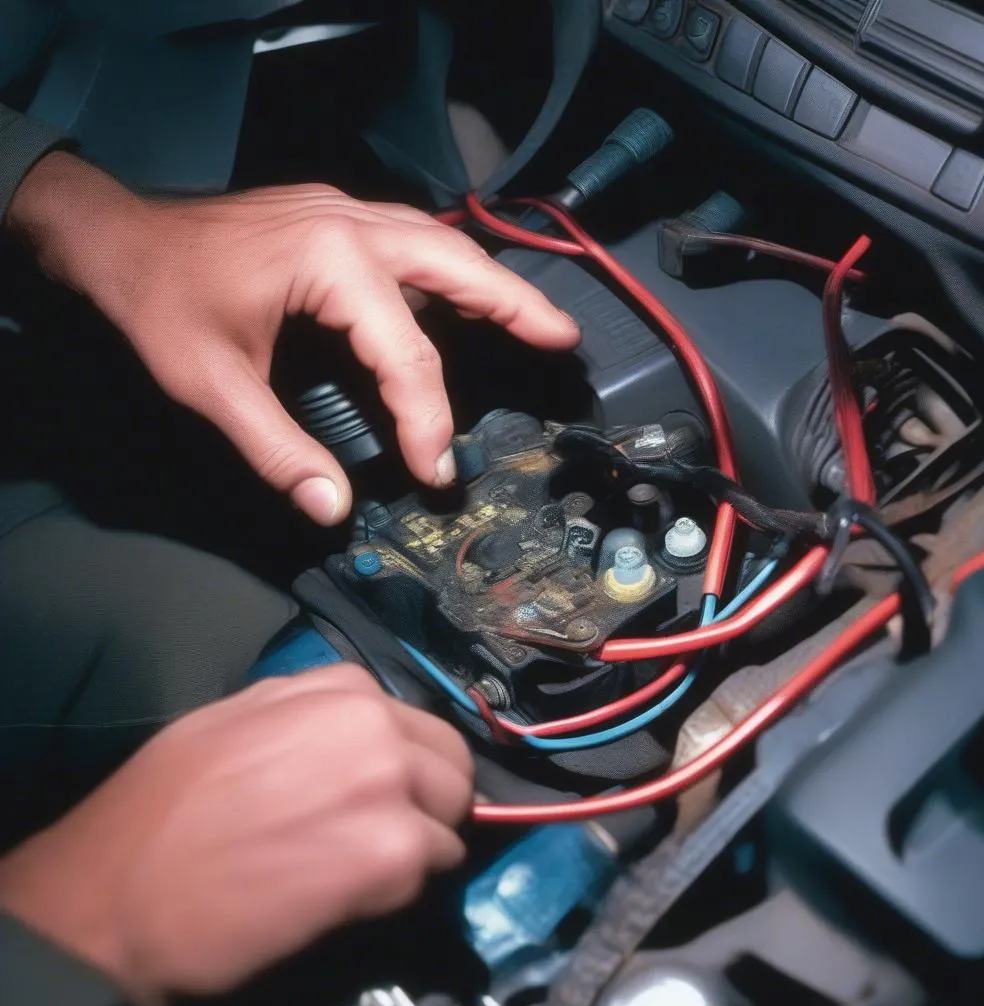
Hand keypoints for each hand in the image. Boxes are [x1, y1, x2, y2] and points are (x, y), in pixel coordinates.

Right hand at [0, 665, 473, 1005]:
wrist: (119, 891)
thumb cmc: (166, 804)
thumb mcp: (239, 719)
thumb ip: (311, 712)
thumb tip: (361, 730)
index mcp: (343, 690)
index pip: (420, 727)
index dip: (405, 768)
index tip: (379, 797)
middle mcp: (376, 725)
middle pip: (452, 770)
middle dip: (428, 805)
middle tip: (382, 840)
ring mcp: (389, 786)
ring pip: (448, 824)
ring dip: (415, 851)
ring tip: (351, 872)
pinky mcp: (393, 854)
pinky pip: (429, 874)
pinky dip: (398, 891)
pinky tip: (341, 896)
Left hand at [7, 152, 578, 523]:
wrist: (114, 234)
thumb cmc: (158, 303)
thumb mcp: (211, 384)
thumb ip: (278, 449)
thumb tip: (332, 510)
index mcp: (330, 261)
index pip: (405, 351)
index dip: (427, 418)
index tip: (437, 472)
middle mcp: (352, 224)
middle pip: (456, 263)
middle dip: (514, 305)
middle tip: (565, 341)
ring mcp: (344, 211)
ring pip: (440, 242)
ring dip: (490, 282)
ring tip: (538, 320)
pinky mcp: (333, 217)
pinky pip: (411, 239)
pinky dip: (449, 270)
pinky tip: (462, 297)